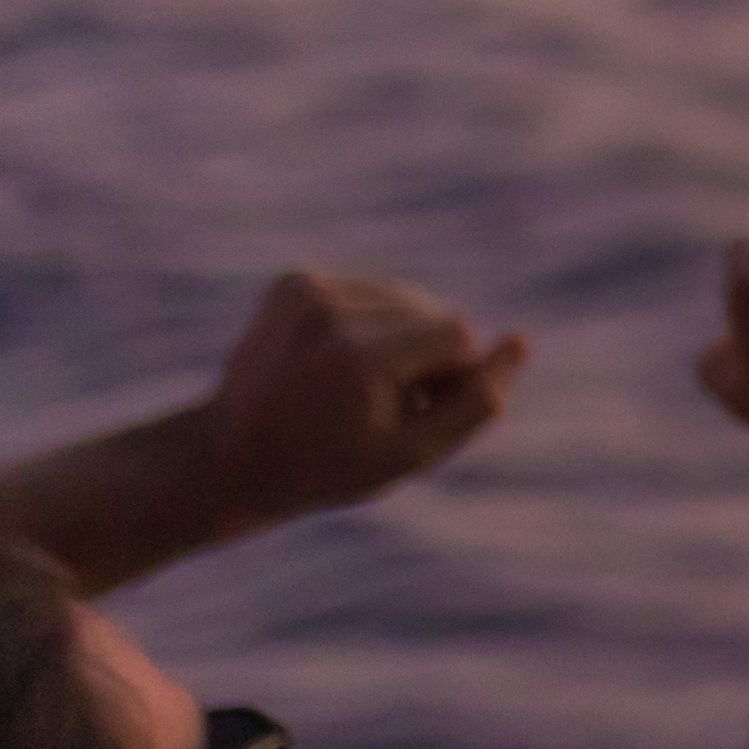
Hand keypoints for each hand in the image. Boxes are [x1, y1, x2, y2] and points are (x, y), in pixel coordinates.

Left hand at [201, 271, 526, 521]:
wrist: (228, 457)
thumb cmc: (329, 467)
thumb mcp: (413, 454)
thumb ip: (477, 403)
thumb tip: (519, 343)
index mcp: (358, 358)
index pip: (457, 334)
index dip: (452, 378)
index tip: (418, 413)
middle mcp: (329, 313)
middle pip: (431, 310)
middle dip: (428, 354)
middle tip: (388, 404)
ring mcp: (304, 290)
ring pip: (402, 299)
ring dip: (400, 338)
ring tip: (362, 385)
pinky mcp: (292, 281)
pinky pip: (367, 292)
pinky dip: (368, 324)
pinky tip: (337, 362)